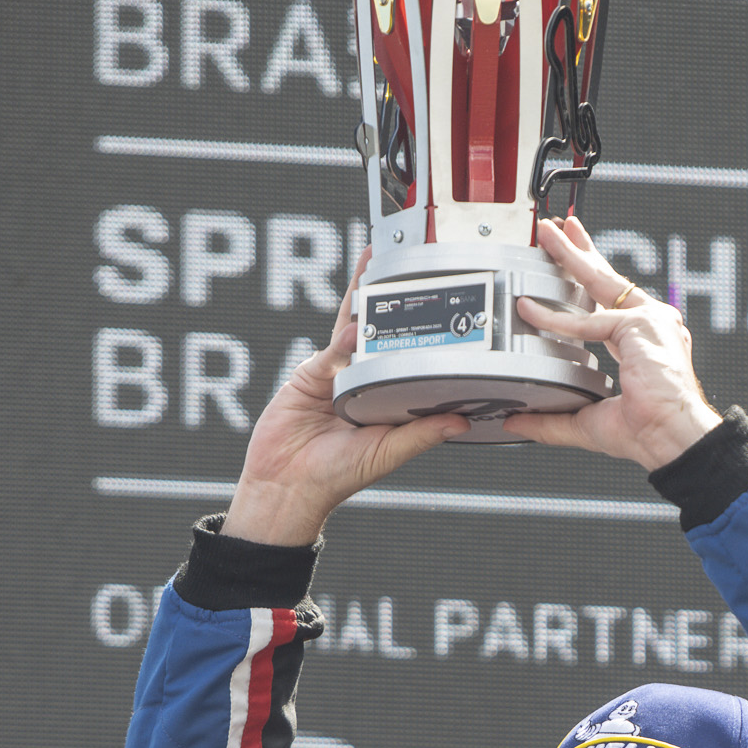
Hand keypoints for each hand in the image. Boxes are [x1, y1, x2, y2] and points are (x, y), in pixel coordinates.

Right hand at [222, 249, 468, 545]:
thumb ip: (422, 434)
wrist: (285, 484)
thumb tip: (462, 421)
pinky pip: (331, 348)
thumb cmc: (336, 477)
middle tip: (412, 265)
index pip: (413, 359)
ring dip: (364, 296)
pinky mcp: (312, 373)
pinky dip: (343, 335)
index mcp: (390, 400)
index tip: (448, 309)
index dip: (427, 335)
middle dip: (394, 300)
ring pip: (354, 326)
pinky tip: (354, 326)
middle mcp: (366, 382)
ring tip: (378, 263)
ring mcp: (338, 373)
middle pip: (382, 331)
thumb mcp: (387, 453)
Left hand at [504, 216, 721, 472]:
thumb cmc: (648, 432)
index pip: (611, 302)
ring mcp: (650, 321)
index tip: (572, 261)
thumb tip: (516, 422)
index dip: (588, 280)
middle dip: (579, 251)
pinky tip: (531, 312)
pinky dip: (556, 320)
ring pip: (599, 283)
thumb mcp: (587, 423)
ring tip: (546, 237)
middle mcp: (651, 325)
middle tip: (556, 230)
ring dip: (569, 257)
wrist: (674, 439)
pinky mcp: (642, 325)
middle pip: (607, 279)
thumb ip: (550, 420)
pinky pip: (589, 322)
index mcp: (645, 342)